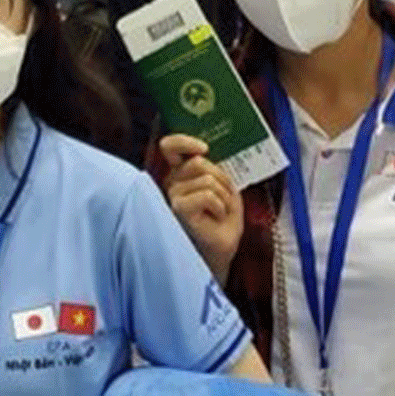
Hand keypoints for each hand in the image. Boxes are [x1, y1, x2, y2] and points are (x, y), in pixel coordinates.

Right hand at [159, 135, 242, 278]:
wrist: (220, 254)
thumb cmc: (221, 223)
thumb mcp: (224, 189)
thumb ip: (215, 170)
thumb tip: (205, 154)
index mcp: (181, 175)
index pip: (170, 147)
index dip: (184, 141)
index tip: (203, 148)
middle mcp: (171, 183)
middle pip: (199, 162)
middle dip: (222, 180)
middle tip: (223, 202)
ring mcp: (172, 196)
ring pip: (207, 178)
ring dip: (223, 198)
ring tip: (219, 214)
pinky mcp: (178, 208)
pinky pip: (207, 194)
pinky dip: (220, 207)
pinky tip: (215, 220)